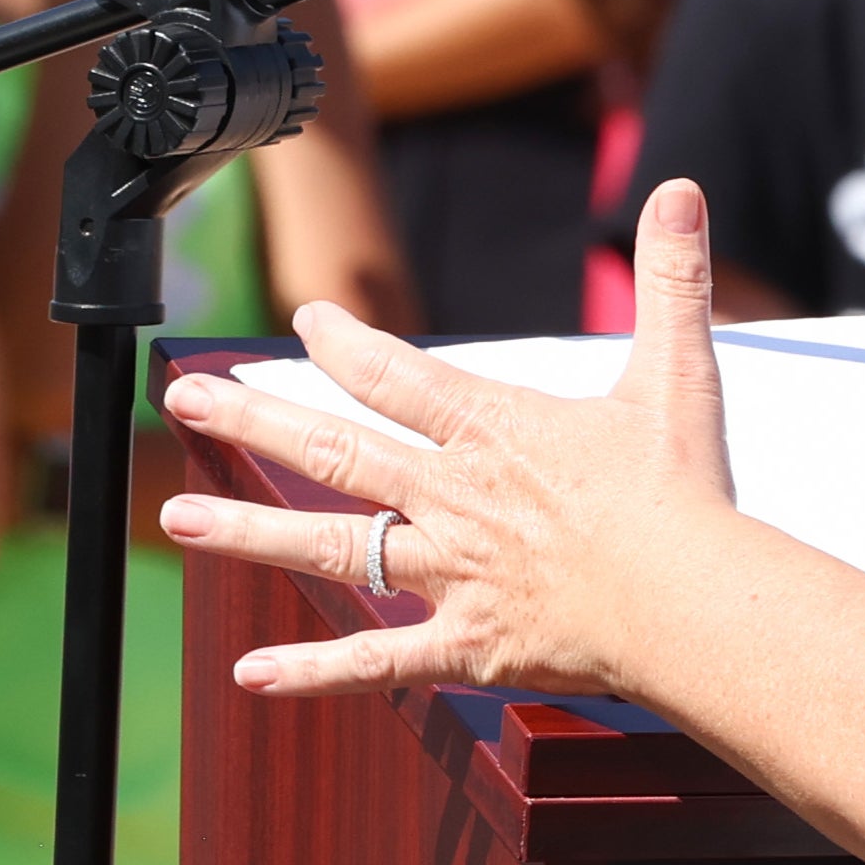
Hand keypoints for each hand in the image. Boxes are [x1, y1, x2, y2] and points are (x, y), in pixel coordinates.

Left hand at [161, 179, 741, 700]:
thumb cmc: (682, 489)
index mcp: (496, 429)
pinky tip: (248, 674)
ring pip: (330, 547)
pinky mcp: (464, 644)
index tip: (304, 320)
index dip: (343, 343)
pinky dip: (311, 669)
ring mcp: (449, 572)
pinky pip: (374, 659)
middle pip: (334, 449)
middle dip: (252, 418)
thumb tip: (681, 189)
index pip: (397, 375)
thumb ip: (670, 279)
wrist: (687, 600)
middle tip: (186, 397)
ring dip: (247, 532)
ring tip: (177, 520)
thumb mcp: (678, 372)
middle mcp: (453, 496)